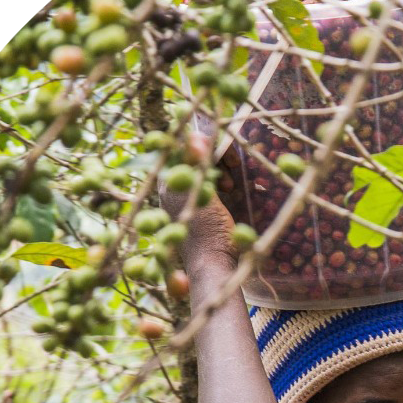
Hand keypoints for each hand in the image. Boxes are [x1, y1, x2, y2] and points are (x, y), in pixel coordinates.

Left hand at [157, 125, 237, 265]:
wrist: (213, 266)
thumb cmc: (207, 232)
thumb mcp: (203, 194)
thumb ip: (197, 165)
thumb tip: (194, 136)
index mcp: (168, 182)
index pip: (182, 147)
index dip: (204, 141)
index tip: (224, 148)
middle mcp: (173, 187)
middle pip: (193, 156)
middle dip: (215, 156)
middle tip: (235, 165)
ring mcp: (186, 198)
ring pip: (203, 169)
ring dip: (220, 169)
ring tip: (232, 183)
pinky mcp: (199, 209)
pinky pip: (208, 183)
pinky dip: (220, 181)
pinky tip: (231, 190)